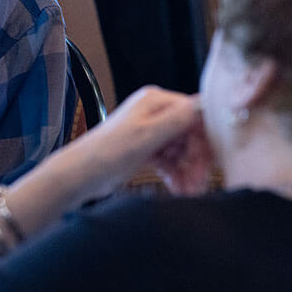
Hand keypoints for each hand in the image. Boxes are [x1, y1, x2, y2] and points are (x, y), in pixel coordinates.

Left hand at [61, 86, 207, 200]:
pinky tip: (178, 188)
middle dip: (196, 160)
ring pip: (183, 150)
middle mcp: (154, 111)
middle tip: (198, 185)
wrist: (81, 174)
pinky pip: (171, 159)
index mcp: (156, 100)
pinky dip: (176, 173)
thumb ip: (177, 120)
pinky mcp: (146, 148)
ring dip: (188, 170)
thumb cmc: (108, 152)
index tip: (210, 163)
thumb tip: (205, 103)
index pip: (196, 115)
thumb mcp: (146, 136)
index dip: (205, 140)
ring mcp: (150, 130)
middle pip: (191, 134)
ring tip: (188, 191)